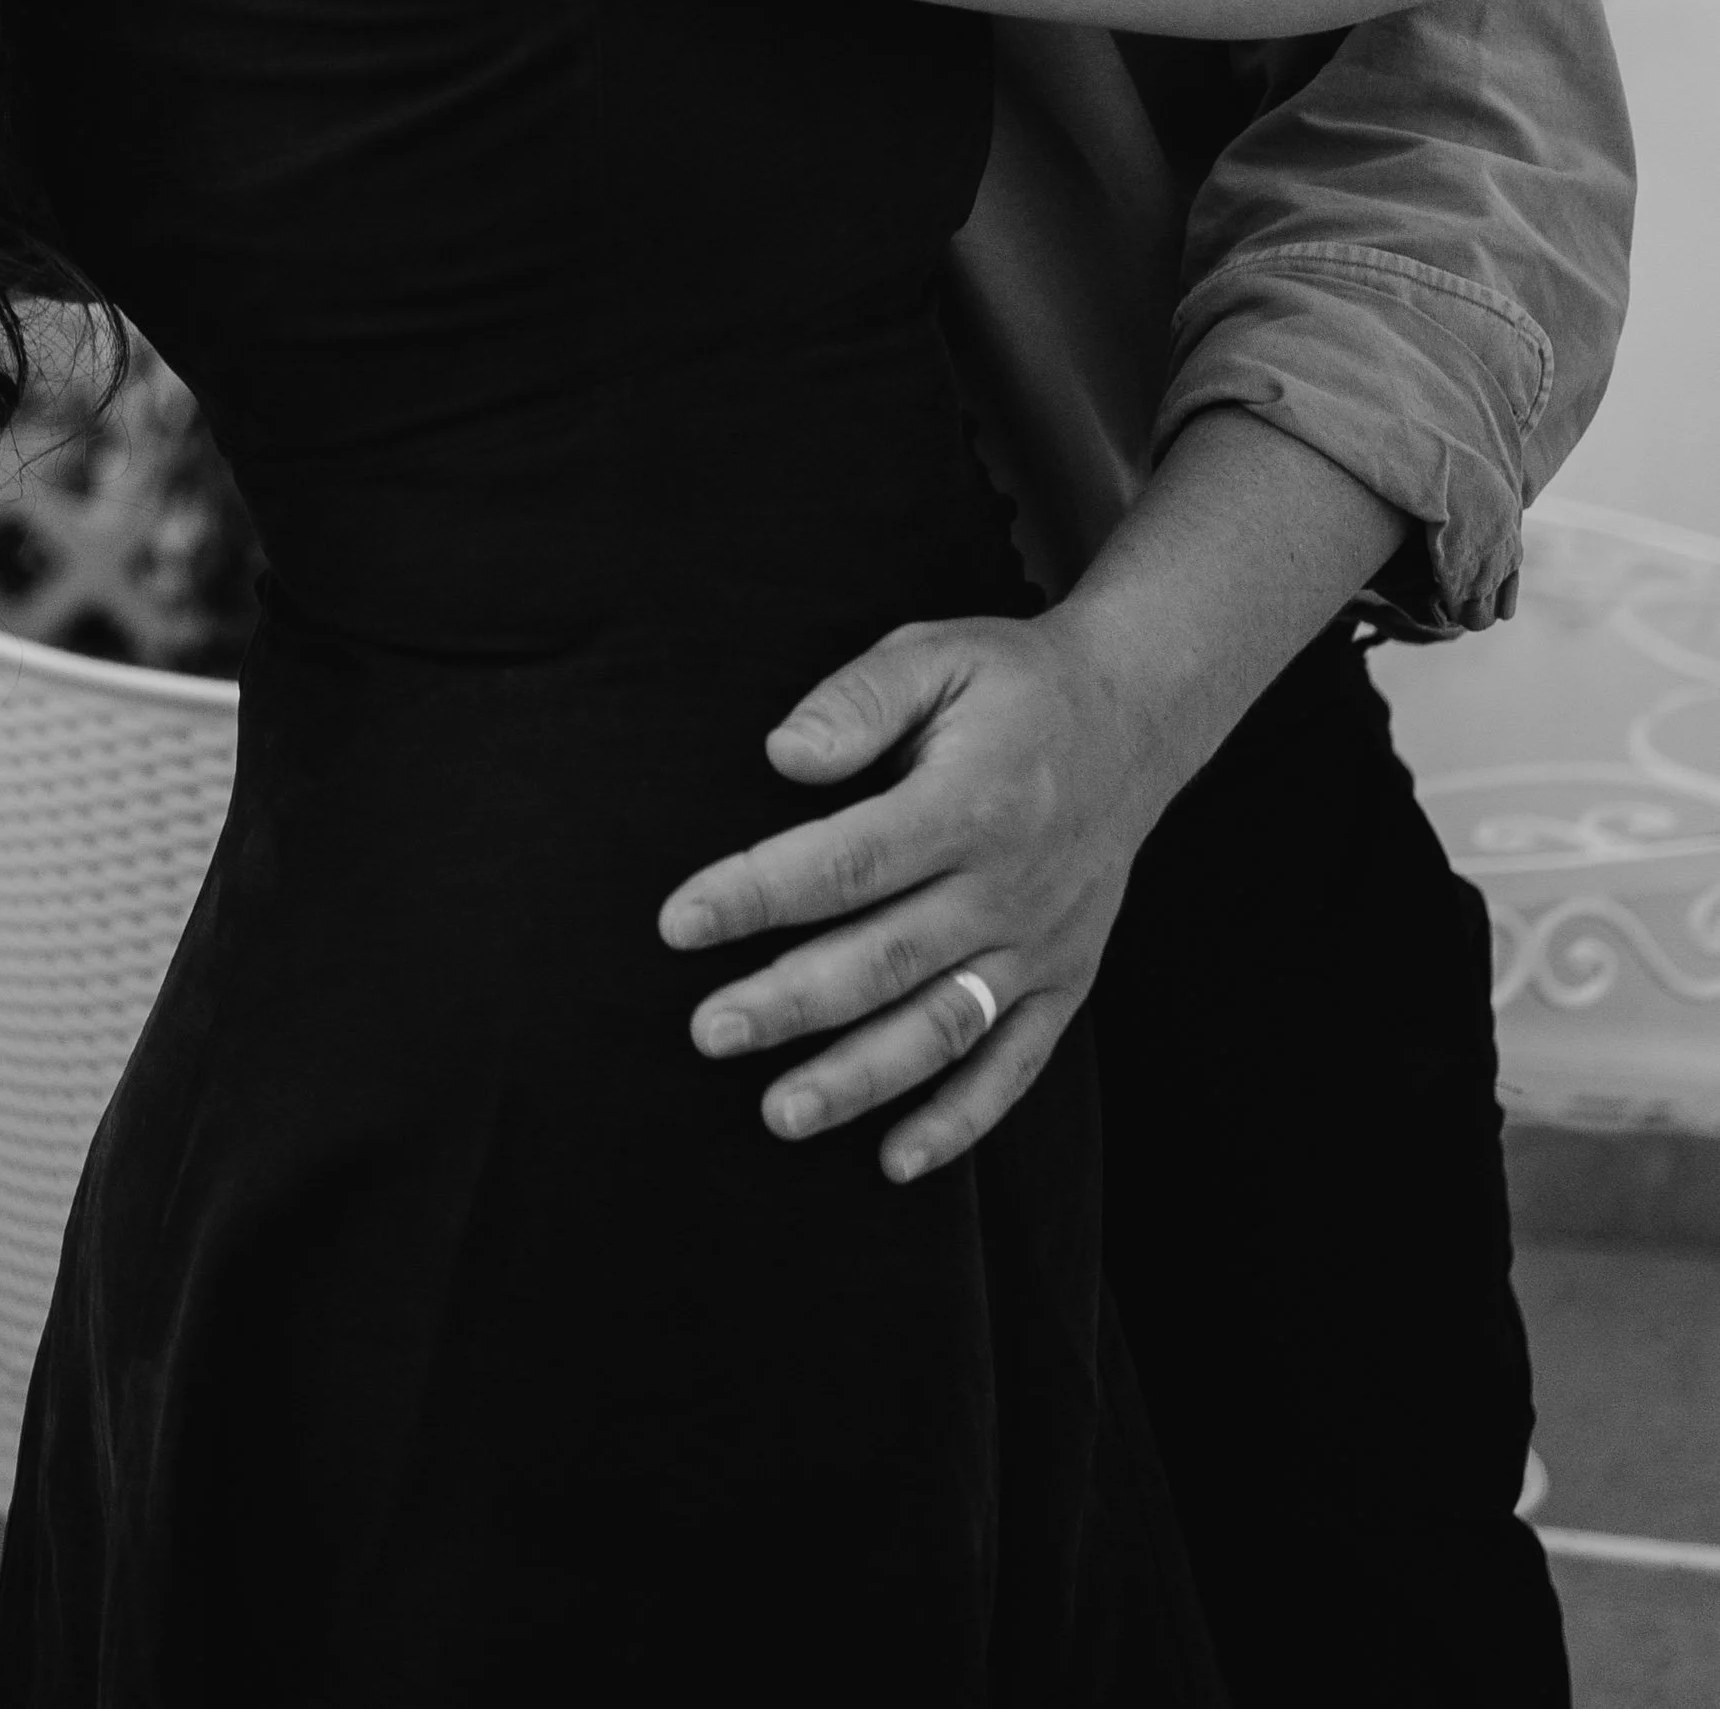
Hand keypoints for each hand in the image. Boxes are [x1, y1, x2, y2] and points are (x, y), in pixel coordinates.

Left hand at [657, 606, 1175, 1180]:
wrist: (1136, 713)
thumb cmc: (1011, 683)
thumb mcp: (936, 652)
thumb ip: (858, 699)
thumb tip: (781, 755)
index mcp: (970, 801)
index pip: (849, 861)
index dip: (759, 894)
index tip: (678, 922)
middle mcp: (1009, 885)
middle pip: (884, 959)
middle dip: (789, 1004)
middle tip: (707, 1033)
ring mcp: (1042, 943)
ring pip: (942, 1028)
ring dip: (860, 1079)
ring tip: (779, 1113)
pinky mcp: (1066, 980)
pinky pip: (1014, 1065)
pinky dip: (960, 1121)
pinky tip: (895, 1162)